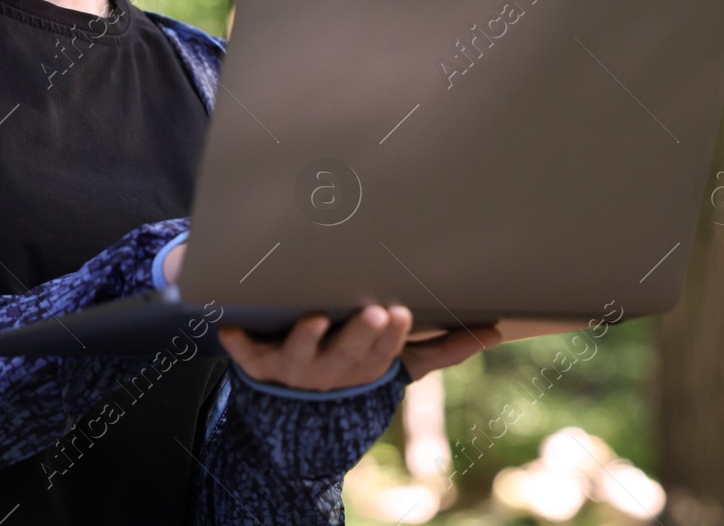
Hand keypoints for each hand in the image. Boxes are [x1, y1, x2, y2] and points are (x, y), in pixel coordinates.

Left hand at [161, 243, 501, 389]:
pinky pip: (246, 354)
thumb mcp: (397, 362)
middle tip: (375, 310)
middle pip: (349, 353)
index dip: (392, 335)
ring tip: (315, 318)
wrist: (294, 414)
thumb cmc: (353, 367)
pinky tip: (227, 327)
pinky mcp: (258, 362)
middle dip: (362, 333)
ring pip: (302, 354)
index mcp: (367, 366)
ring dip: (309, 337)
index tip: (400, 310)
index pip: (385, 352)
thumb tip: (496, 330)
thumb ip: (443, 347)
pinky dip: (237, 344)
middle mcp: (332, 369)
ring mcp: (295, 367)